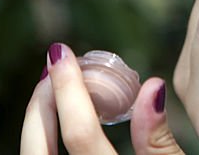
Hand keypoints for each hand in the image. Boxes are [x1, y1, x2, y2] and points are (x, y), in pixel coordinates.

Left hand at [20, 42, 184, 154]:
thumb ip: (160, 139)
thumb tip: (152, 85)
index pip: (80, 135)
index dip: (69, 90)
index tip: (61, 52)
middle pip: (39, 148)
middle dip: (43, 102)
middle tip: (54, 68)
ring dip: (38, 120)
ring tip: (54, 89)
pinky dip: (42, 138)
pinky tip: (58, 121)